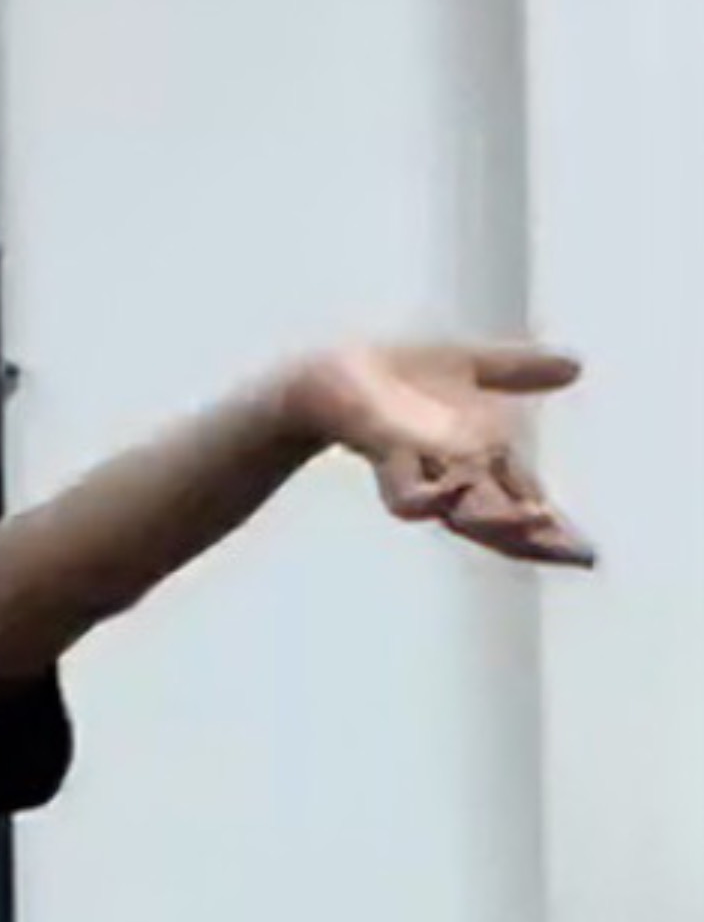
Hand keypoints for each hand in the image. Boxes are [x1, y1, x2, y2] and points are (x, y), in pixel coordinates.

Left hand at [300, 341, 590, 565]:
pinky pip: (409, 492)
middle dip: (538, 539)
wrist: (330, 376)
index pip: (524, 504)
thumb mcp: (470, 368)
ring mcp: (420, 472)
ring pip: (463, 514)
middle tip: (580, 555)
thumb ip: (519, 372)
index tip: (589, 556)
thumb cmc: (397, 381)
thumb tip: (577, 366)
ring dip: (499, 521)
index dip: (554, 532)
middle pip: (501, 523)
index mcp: (478, 462)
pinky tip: (458, 486)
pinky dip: (433, 494)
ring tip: (538, 520)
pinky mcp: (386, 458)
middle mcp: (453, 477)